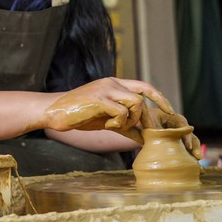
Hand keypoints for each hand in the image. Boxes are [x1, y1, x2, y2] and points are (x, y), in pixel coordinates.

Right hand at [43, 78, 174, 132]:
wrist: (53, 112)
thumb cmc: (78, 115)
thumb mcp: (105, 119)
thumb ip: (125, 125)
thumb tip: (144, 138)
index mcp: (114, 84)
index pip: (144, 86)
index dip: (159, 98)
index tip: (169, 111)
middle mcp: (111, 83)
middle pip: (142, 96)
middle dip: (147, 117)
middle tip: (145, 132)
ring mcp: (105, 90)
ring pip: (135, 103)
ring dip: (132, 120)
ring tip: (118, 127)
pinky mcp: (98, 99)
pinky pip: (121, 112)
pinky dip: (119, 123)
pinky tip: (107, 125)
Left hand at [118, 106, 202, 159]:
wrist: (137, 124)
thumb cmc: (141, 120)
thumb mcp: (146, 123)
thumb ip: (151, 128)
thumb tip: (152, 136)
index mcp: (171, 116)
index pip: (182, 123)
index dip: (186, 135)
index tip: (188, 146)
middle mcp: (178, 125)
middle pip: (189, 134)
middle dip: (194, 146)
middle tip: (197, 157)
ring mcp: (178, 135)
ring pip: (190, 143)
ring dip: (195, 153)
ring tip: (199, 165)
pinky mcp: (177, 144)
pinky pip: (185, 150)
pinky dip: (190, 158)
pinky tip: (197, 169)